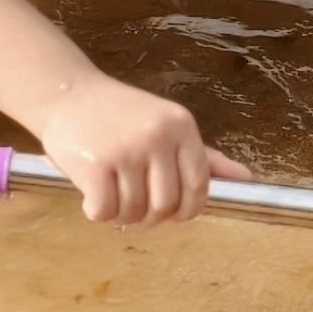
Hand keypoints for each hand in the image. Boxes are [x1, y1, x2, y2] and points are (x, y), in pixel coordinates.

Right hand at [29, 72, 244, 225]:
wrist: (68, 94)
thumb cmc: (120, 115)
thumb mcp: (167, 126)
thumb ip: (203, 156)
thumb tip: (244, 178)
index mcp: (182, 127)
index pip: (199, 186)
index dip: (187, 210)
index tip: (171, 212)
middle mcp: (158, 137)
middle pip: (167, 205)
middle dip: (152, 217)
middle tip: (135, 206)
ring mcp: (127, 151)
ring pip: (135, 212)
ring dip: (122, 215)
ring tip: (112, 194)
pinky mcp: (96, 165)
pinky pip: (106, 211)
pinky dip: (98, 212)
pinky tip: (93, 195)